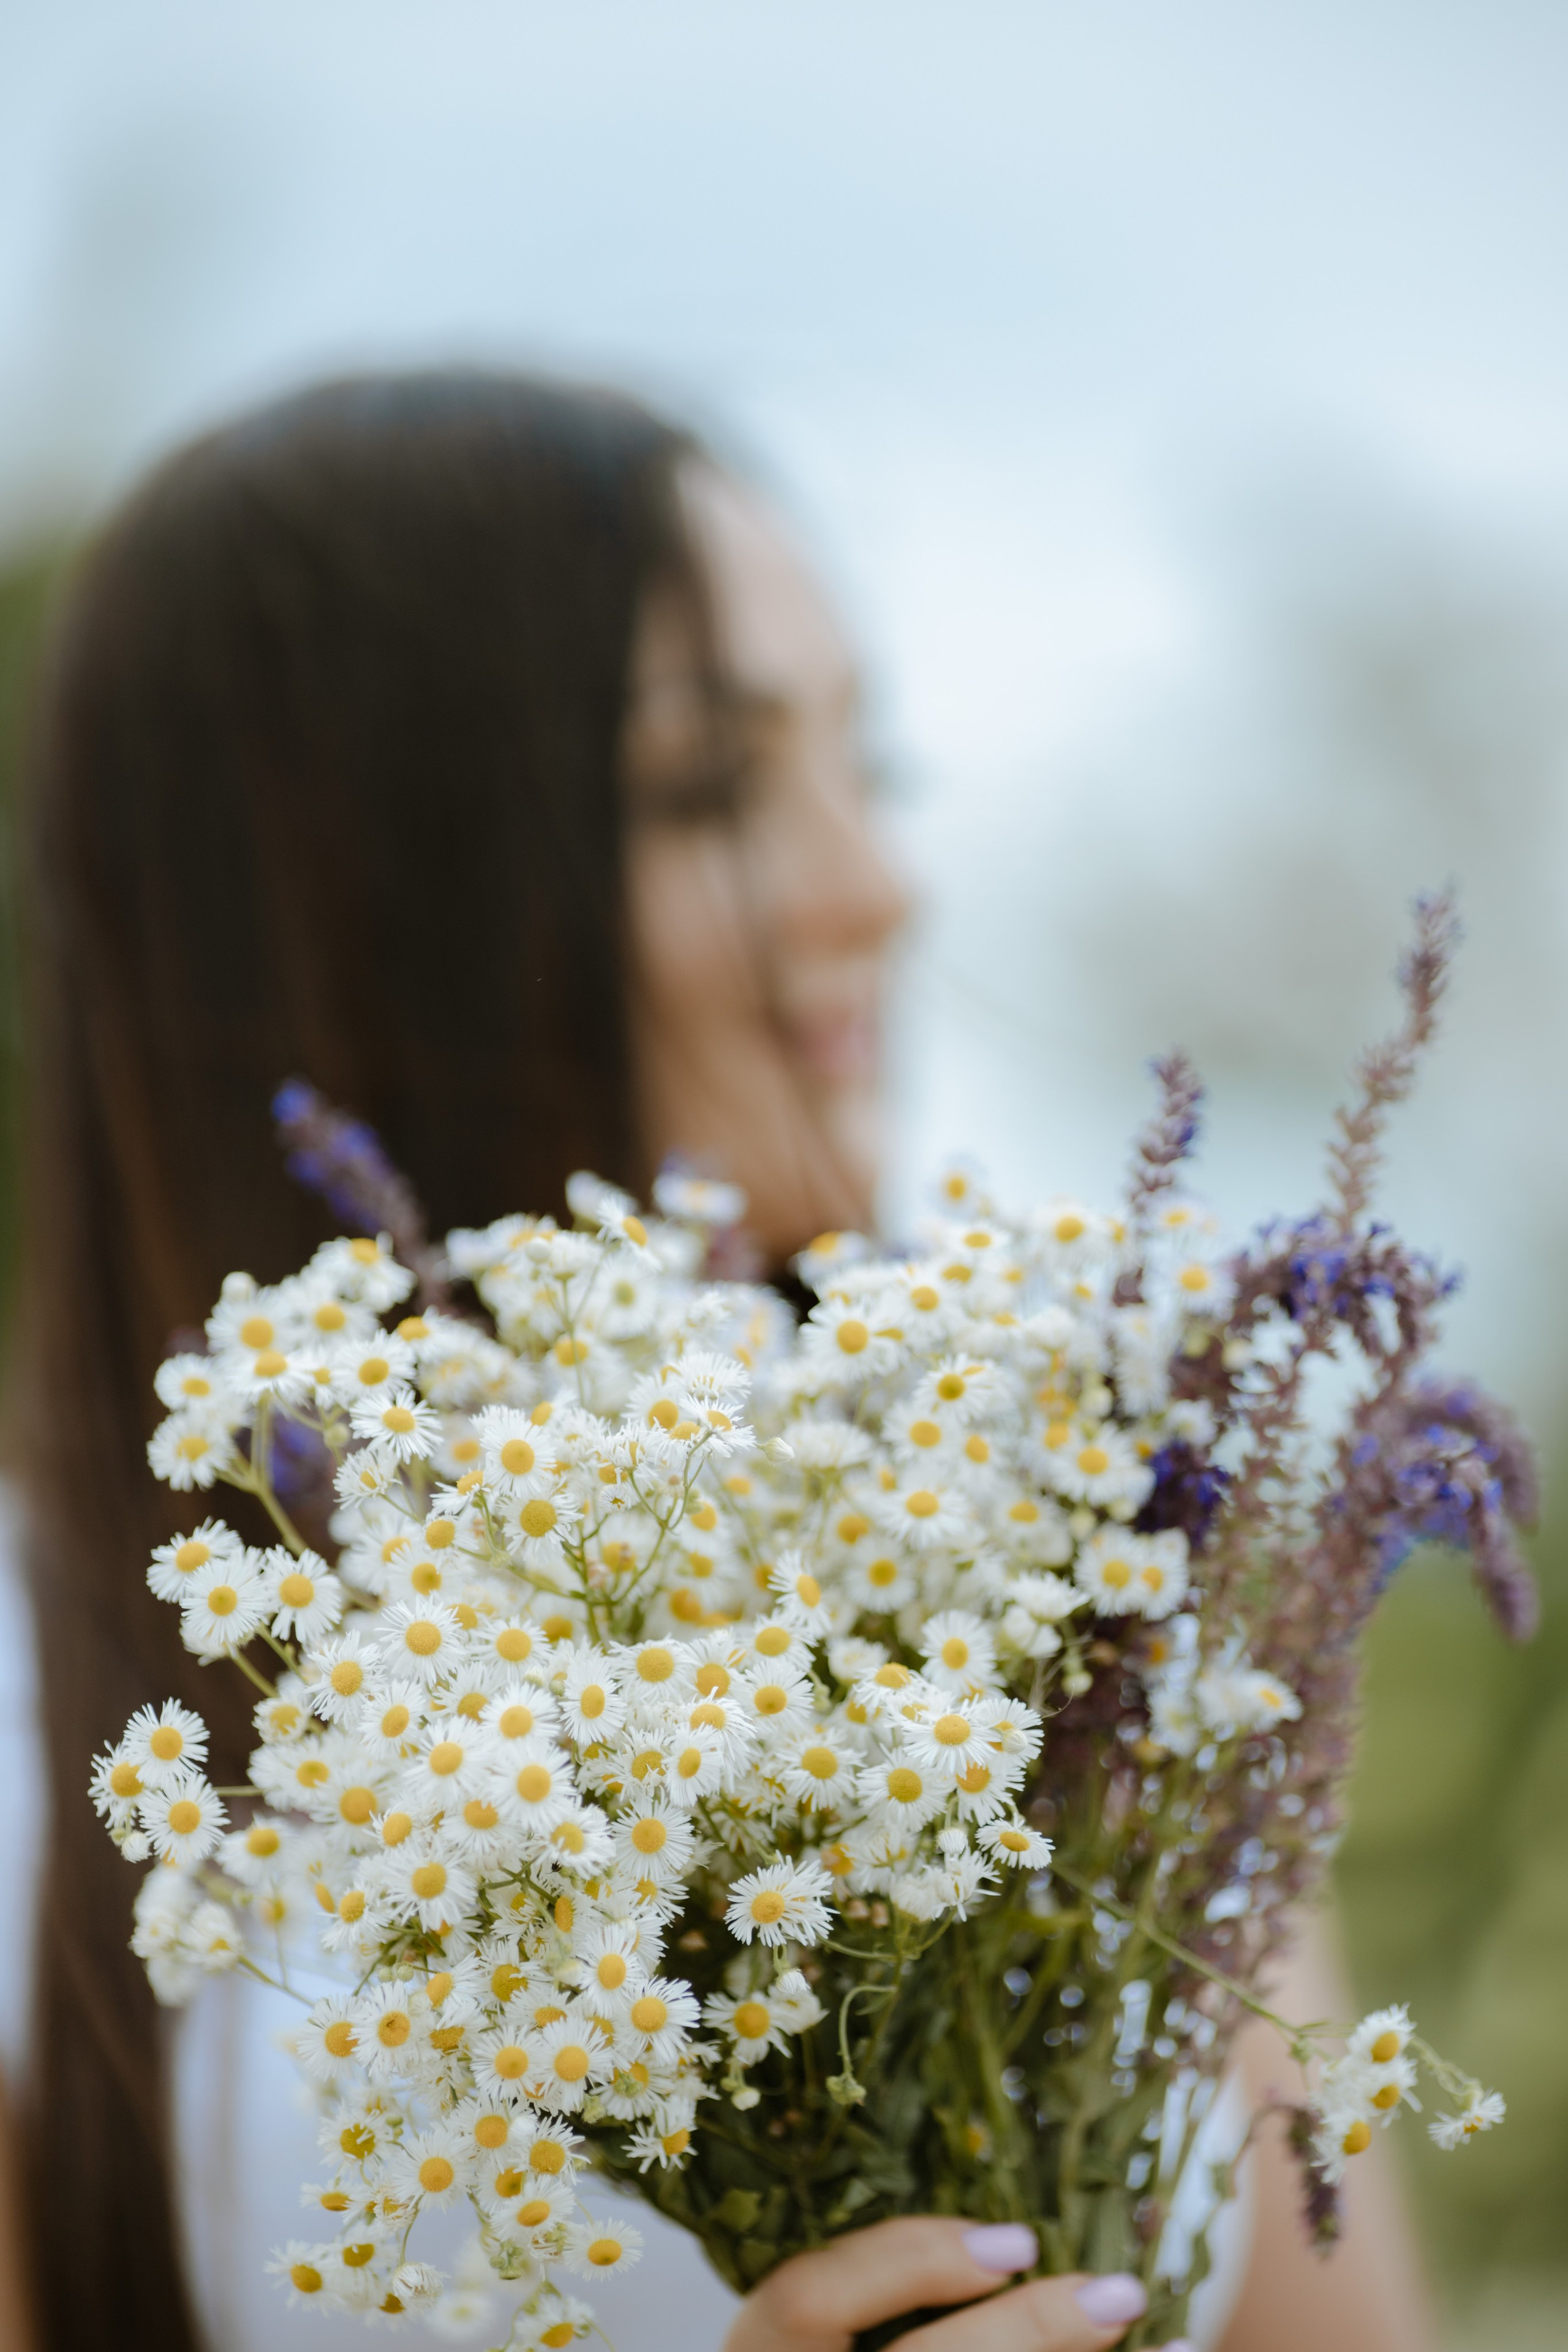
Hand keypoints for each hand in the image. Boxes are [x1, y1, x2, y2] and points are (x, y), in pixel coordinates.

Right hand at [724, 2217, 1194, 2351]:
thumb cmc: (830, 2344)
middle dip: (1024, 2334)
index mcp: (767, 2350)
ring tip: (1176, 2349)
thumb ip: (873, 2265)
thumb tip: (1013, 2224)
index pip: (811, 2299)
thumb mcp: (815, 2314)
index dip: (910, 2263)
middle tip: (1117, 2293)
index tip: (1015, 2239)